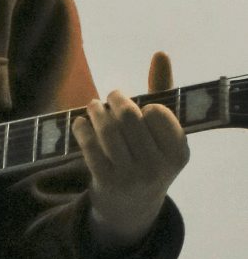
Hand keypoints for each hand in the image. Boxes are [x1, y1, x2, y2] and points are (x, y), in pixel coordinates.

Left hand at [72, 52, 189, 250]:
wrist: (130, 205)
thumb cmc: (146, 154)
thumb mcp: (160, 131)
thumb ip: (161, 92)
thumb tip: (160, 53)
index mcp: (178, 152)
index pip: (158, 113)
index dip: (144, 105)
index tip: (139, 107)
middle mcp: (158, 167)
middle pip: (128, 117)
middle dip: (115, 100)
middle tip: (109, 97)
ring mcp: (132, 176)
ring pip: (107, 130)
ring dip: (95, 111)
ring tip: (93, 106)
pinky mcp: (106, 181)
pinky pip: (89, 145)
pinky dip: (81, 128)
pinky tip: (80, 123)